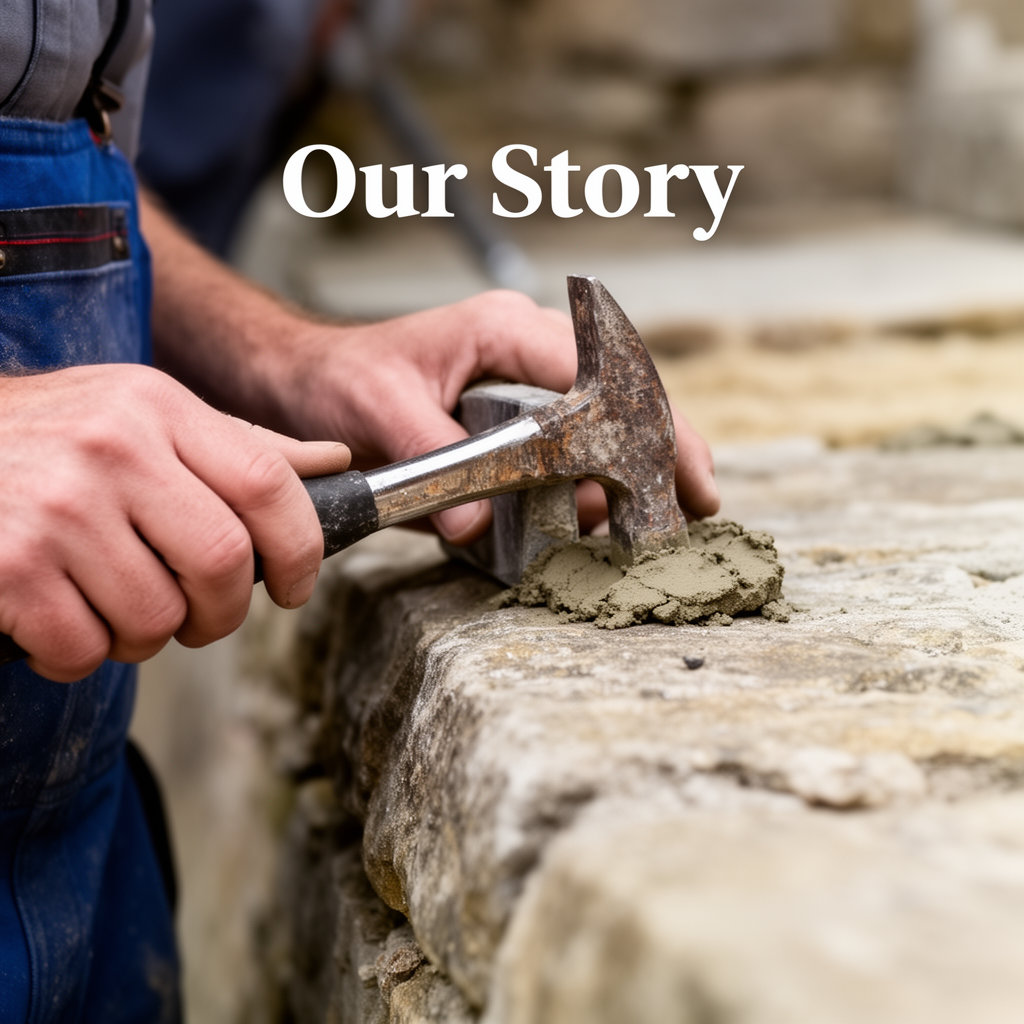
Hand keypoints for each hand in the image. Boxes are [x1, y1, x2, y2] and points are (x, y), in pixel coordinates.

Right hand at [0, 365, 349, 680]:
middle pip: (224, 563)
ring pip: (157, 619)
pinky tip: (58, 617)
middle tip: (202, 616)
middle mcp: (112, 449)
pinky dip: (80, 655)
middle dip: (223, 611)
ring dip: (145, 636)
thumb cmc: (53, 436)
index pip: (267, 484)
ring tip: (113, 605)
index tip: (295, 585)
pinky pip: (85, 650)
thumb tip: (333, 464)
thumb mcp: (144, 414)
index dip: (301, 549)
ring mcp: (57, 509)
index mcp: (158, 408)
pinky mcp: (9, 568)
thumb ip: (238, 447)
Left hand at [271, 290, 719, 540]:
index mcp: (505, 331)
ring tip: (664, 516)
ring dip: (639, 465)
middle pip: (624, 391)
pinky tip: (617, 507)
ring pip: (609, 414)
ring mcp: (527, 377)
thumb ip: (428, 459)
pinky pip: (576, 436)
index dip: (647, 426)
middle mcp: (527, 347)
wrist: (308, 379)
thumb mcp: (377, 411)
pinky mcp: (515, 410)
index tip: (678, 475)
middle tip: (700, 503)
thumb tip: (472, 521)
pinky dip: (603, 471)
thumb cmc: (340, 381)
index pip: (600, 375)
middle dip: (667, 446)